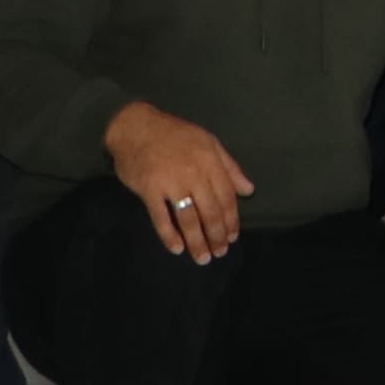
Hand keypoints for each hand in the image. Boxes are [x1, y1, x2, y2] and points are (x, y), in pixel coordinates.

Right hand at [106, 103, 251, 262]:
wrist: (135, 126)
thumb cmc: (174, 134)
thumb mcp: (208, 142)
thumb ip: (229, 167)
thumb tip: (249, 190)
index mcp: (210, 161)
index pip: (227, 197)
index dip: (231, 219)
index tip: (232, 237)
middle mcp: (194, 173)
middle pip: (210, 211)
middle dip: (216, 235)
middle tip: (220, 252)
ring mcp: (171, 182)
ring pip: (188, 219)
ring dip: (197, 241)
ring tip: (203, 257)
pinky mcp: (149, 189)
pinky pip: (161, 217)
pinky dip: (169, 235)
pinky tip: (177, 248)